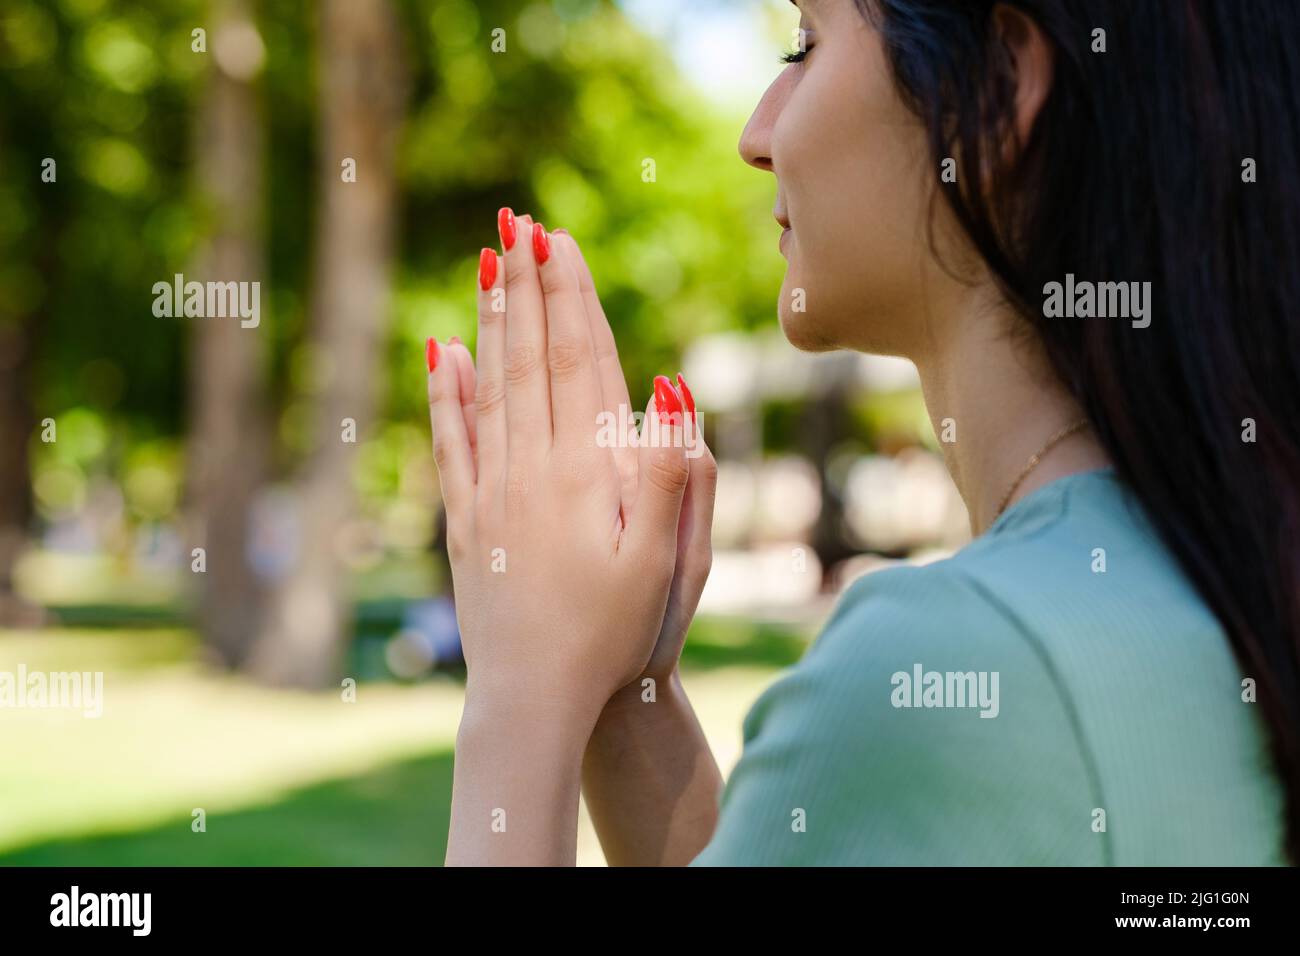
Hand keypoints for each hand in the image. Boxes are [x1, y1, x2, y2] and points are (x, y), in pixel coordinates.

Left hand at [426, 212, 702, 727]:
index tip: (559, 240)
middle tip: (518, 225)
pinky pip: (451, 442)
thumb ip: (671, 475)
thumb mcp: (665, 563)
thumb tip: (669, 389)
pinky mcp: (465, 522)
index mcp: (585, 473)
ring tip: (488, 265)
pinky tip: (442, 354)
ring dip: (490, 322)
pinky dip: (446, 393)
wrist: (536, 700)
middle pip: (529, 359)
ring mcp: (491, 493)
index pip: (579, 362)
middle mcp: (530, 470)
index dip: (570, 297)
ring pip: (488, 387)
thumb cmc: (616, 636)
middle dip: (527, 287)